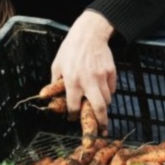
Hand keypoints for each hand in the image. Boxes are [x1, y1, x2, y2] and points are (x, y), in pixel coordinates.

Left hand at [51, 10, 116, 132]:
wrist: (89, 34)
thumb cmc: (70, 49)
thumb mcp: (57, 65)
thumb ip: (56, 82)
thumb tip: (52, 97)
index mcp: (72, 81)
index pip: (74, 106)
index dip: (73, 115)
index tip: (73, 118)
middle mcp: (88, 81)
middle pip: (98, 108)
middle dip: (100, 122)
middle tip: (101, 130)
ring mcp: (102, 77)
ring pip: (107, 100)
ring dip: (103, 107)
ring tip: (100, 109)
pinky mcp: (111, 72)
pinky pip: (112, 89)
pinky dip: (108, 93)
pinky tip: (103, 90)